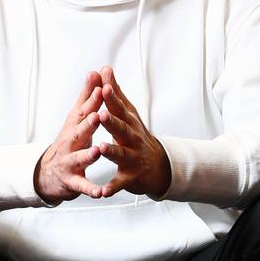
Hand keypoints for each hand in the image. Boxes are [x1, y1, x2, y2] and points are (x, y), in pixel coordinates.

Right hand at [34, 71, 104, 203]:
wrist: (49, 172)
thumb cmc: (69, 141)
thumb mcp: (77, 118)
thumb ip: (87, 96)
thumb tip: (95, 72)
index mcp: (75, 126)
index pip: (85, 110)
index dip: (93, 100)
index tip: (102, 87)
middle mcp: (70, 143)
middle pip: (79, 132)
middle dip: (89, 124)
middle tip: (99, 115)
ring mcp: (69, 162)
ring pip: (79, 158)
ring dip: (88, 155)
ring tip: (97, 151)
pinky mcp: (71, 181)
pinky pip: (82, 186)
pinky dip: (90, 189)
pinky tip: (100, 193)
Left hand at [97, 66, 170, 197]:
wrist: (158, 167)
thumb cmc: (136, 136)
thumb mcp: (127, 113)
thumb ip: (114, 92)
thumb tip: (104, 68)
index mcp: (128, 122)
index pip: (119, 107)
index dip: (111, 97)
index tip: (103, 85)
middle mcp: (132, 139)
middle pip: (122, 128)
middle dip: (112, 121)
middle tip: (102, 114)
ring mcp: (132, 158)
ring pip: (121, 154)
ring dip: (111, 151)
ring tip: (101, 148)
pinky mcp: (130, 177)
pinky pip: (119, 183)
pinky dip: (112, 188)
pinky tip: (103, 192)